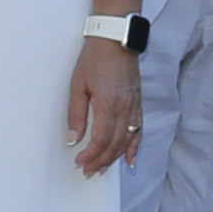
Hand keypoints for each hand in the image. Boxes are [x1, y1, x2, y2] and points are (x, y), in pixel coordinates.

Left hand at [67, 36, 140, 174]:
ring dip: (115, 157)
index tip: (80, 162)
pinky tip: (130, 158)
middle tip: (89, 171)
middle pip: (115, 144)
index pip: (101, 140)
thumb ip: (76, 114)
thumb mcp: (77, 85)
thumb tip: (74, 138)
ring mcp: (134, 106)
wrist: (116, 40)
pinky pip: (139, 129)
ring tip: (103, 168)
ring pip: (127, 140)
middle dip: (101, 161)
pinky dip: (135, 146)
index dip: (91, 155)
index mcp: (108, 105)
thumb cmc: (94, 59)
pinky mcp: (138, 103)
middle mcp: (124, 109)